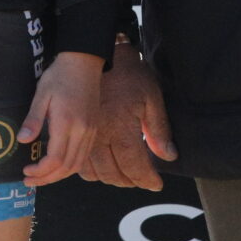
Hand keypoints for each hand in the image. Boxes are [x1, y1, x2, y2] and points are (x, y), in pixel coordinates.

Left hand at [21, 50, 103, 185]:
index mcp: (67, 123)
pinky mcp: (94, 129)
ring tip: (41, 178)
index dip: (40, 171)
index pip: (55, 159)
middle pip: (67, 167)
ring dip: (59, 175)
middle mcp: (83, 131)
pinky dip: (70, 166)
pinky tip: (57, 166)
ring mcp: (91, 131)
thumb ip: (33, 118)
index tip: (25, 172)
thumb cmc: (60, 75)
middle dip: (47, 179)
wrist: (84, 62)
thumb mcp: (41, 94)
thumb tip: (23, 140)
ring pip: (77, 165)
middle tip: (29, 182)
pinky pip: (83, 156)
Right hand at [76, 38, 177, 190]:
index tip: (156, 184)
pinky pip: (79, 163)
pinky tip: (103, 167)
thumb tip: (168, 156)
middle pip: (112, 174)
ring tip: (124, 175)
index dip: (146, 179)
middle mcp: (99, 135)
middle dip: (130, 181)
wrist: (97, 55)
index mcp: (120, 127)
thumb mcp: (151, 97)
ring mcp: (83, 135)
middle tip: (141, 179)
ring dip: (111, 179)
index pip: (133, 166)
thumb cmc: (128, 73)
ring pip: (94, 172)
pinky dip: (92, 172)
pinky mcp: (73, 132)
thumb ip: (159, 129)